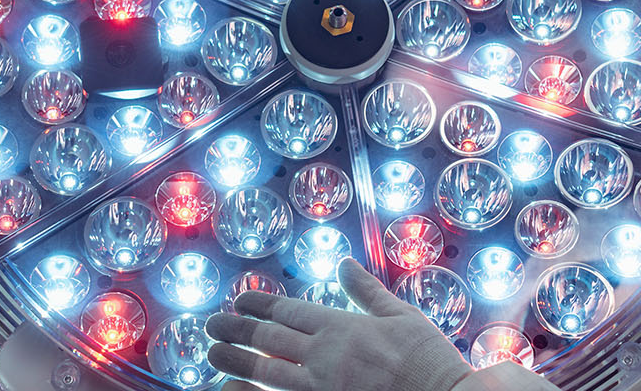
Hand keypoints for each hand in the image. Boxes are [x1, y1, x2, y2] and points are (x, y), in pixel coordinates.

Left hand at [206, 259, 473, 390]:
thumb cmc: (429, 360)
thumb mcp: (402, 316)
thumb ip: (366, 291)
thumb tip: (344, 263)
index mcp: (343, 326)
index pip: (289, 310)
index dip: (259, 303)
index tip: (239, 299)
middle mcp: (325, 355)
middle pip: (268, 338)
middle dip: (236, 330)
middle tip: (211, 325)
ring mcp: (320, 387)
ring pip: (264, 372)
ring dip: (235, 361)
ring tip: (212, 355)